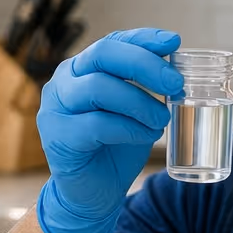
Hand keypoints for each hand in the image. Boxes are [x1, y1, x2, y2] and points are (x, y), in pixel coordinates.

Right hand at [34, 28, 183, 232]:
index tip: (174, 42)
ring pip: (99, 88)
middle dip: (144, 65)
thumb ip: (146, 87)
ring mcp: (56, 107)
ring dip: (140, 103)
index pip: (112, 41)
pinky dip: (130, 129)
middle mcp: (64, 80)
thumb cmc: (115, 148)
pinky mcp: (58, 137)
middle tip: (175, 83)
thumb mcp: (135, 111)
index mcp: (83, 68)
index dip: (143, 38)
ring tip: (161, 120)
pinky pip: (98, 124)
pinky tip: (147, 136)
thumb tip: (176, 66)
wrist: (92, 194)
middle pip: (103, 55)